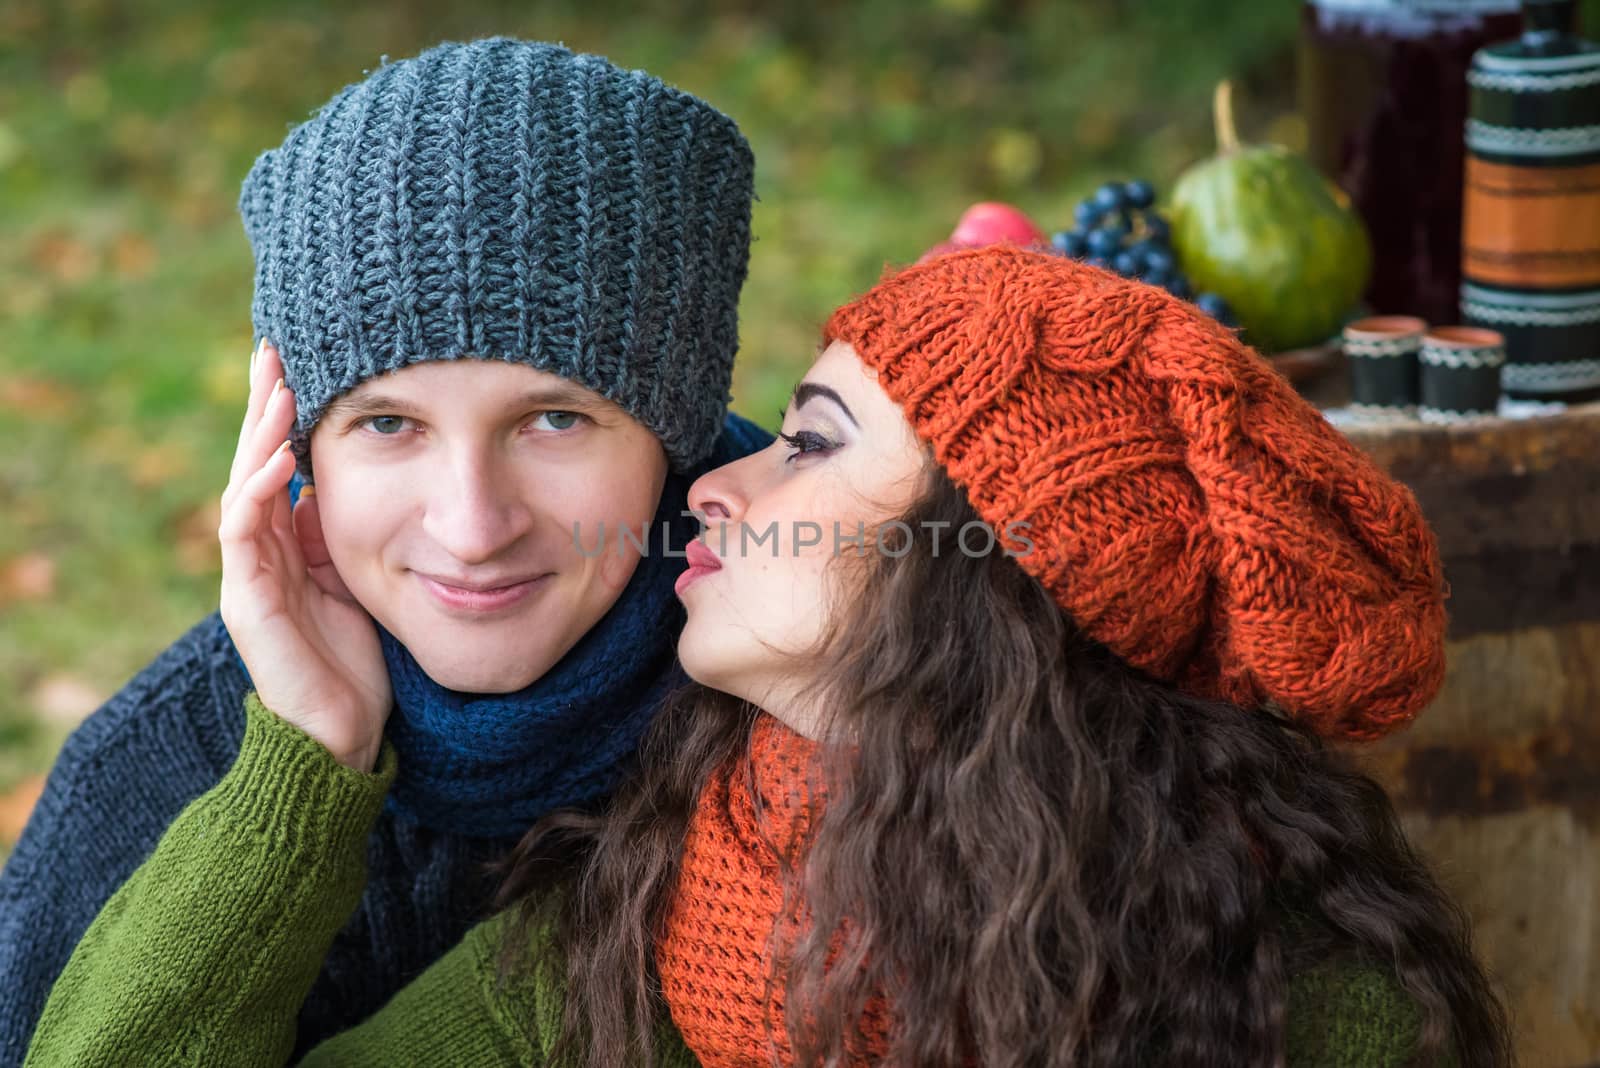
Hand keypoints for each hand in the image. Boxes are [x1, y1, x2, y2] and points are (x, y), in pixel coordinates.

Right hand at [218, 340, 391, 770]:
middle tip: (274, 349)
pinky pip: (243, 535)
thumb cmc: (361, 659)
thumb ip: (355, 533)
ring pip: (243, 488)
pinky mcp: (247, 603)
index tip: (301, 361)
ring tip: (278, 389)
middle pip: (253, 462)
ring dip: (259, 437)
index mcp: (289, 543)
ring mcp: (248, 576)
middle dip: (263, 406)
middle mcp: (261, 552)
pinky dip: (258, 493)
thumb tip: (364, 479)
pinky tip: (277, 460)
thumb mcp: (367, 578)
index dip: (285, 414)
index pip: (280, 463)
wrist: (348, 734)